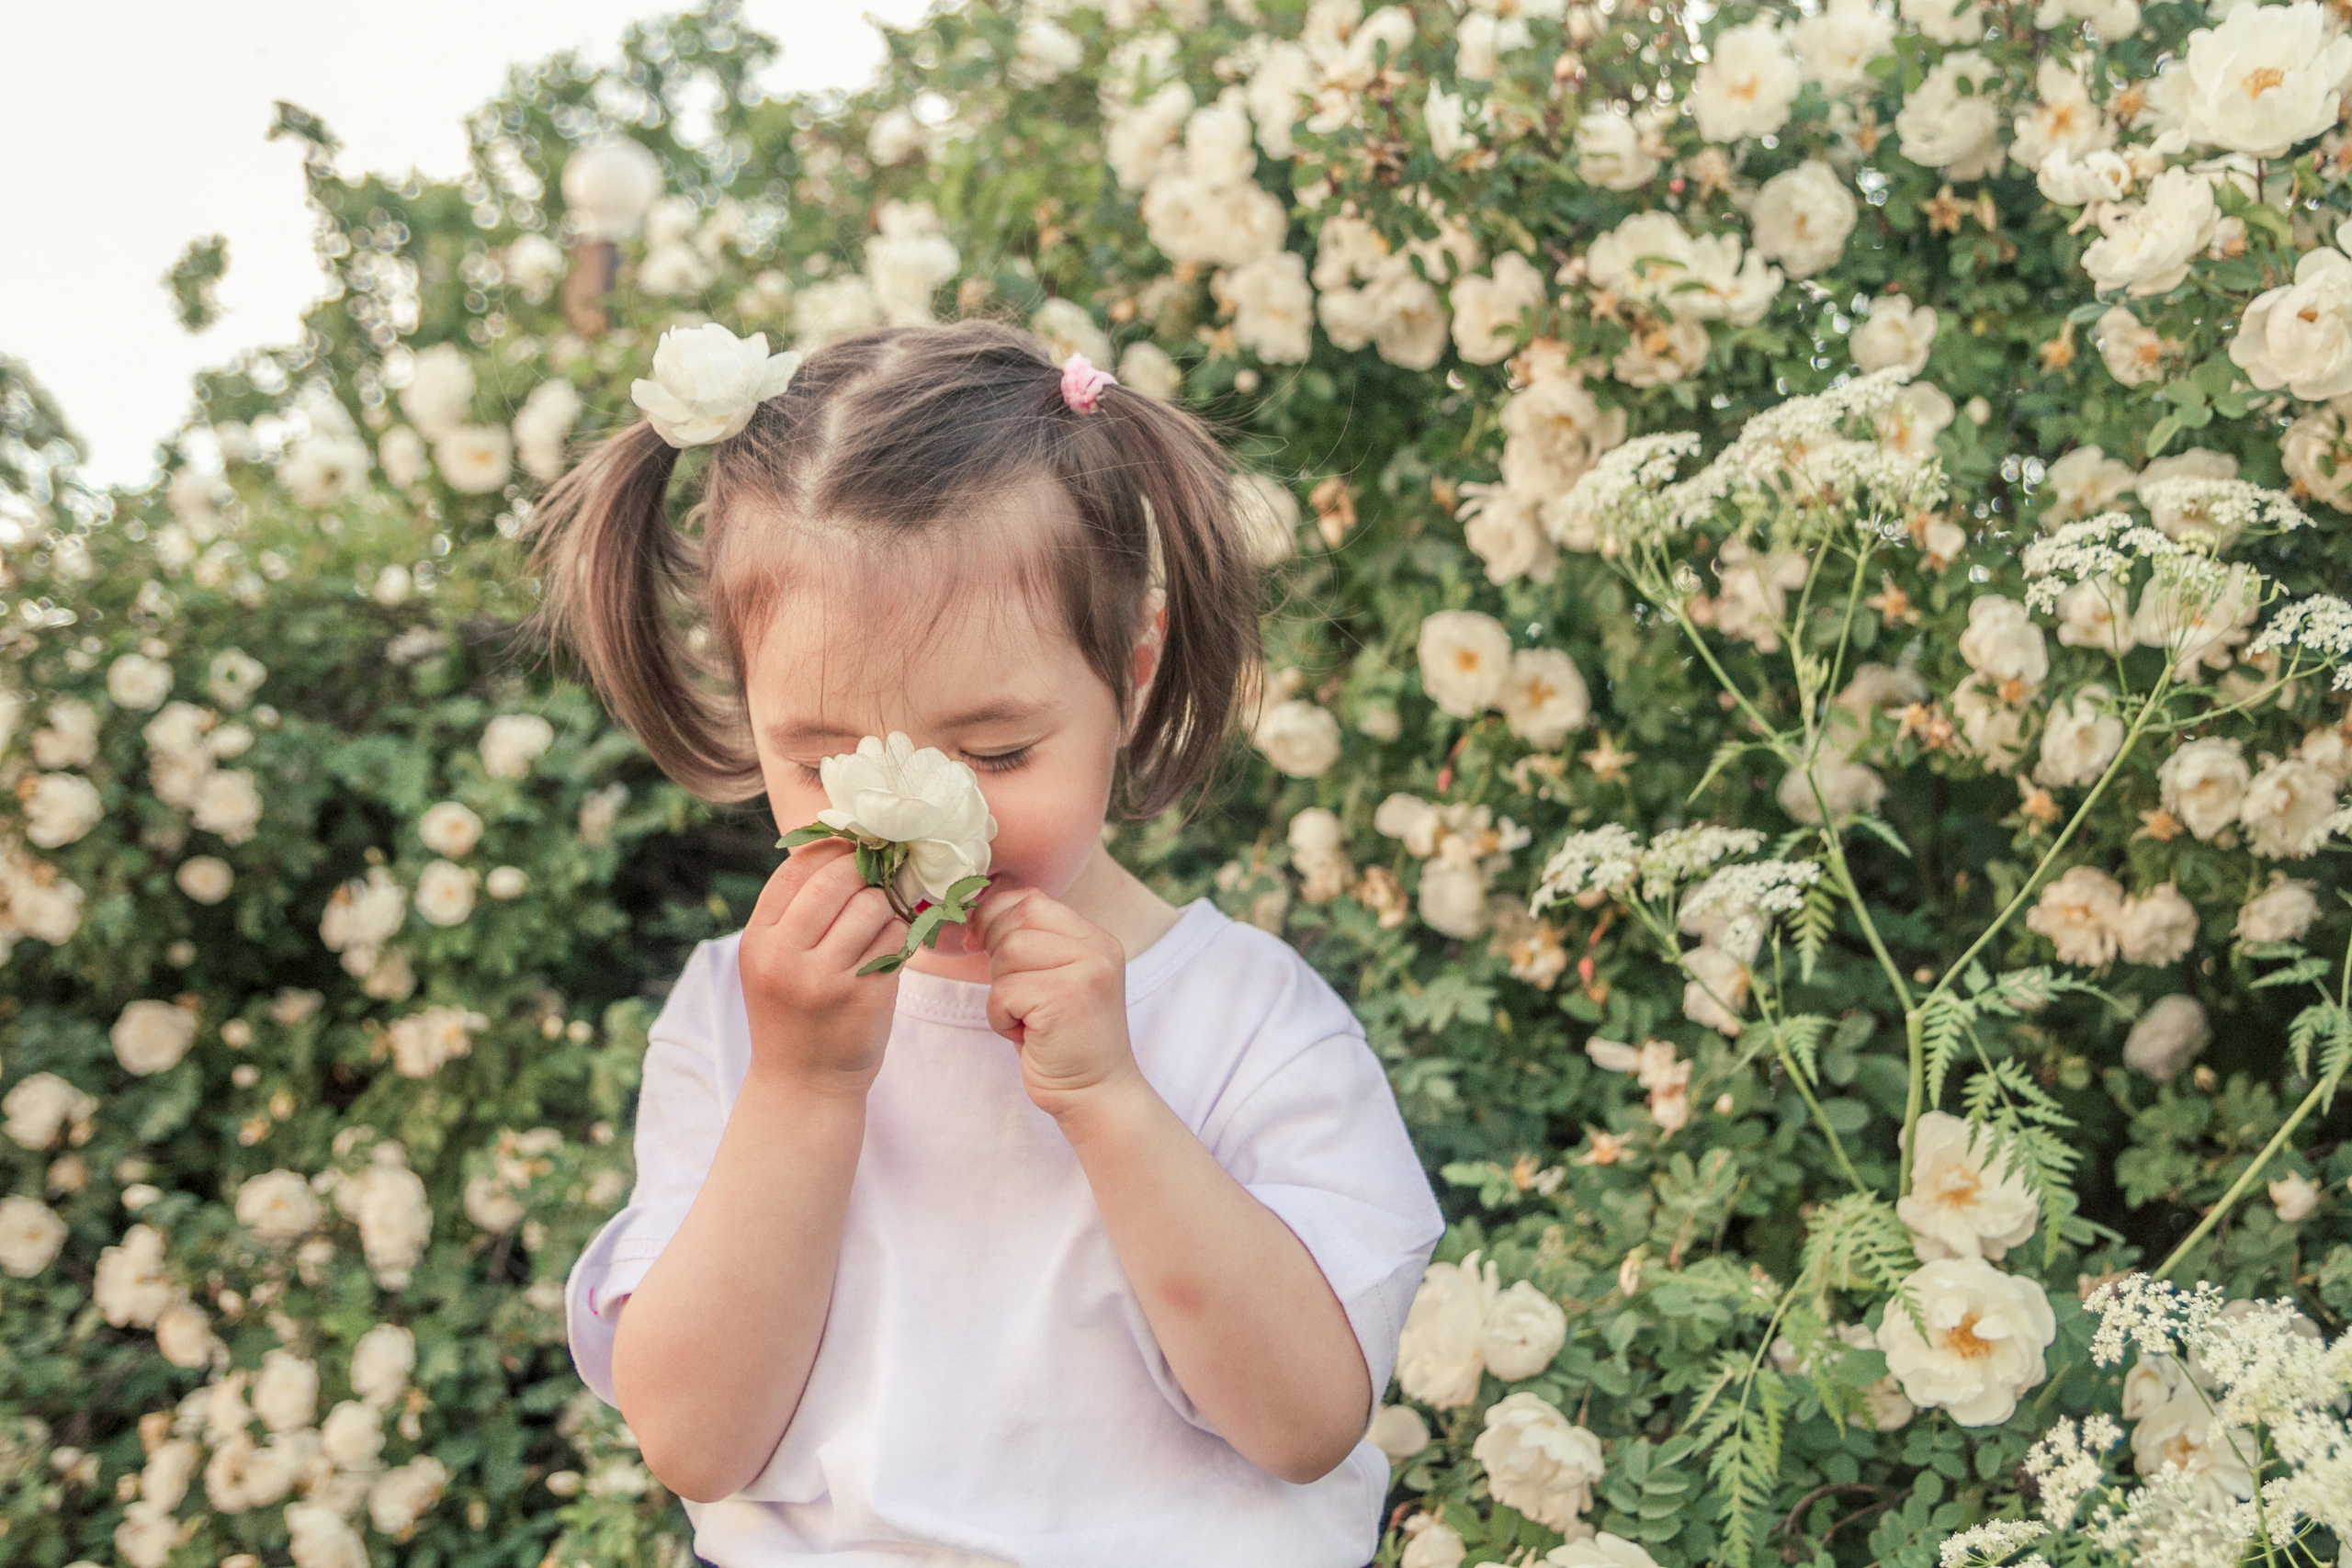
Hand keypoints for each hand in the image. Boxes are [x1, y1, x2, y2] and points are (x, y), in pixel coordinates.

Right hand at [738, 838, 908, 1099]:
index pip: (796, 868)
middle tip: (880, 874)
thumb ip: (795, 911)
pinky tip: (893, 946)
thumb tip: (842, 844)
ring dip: (887, 905)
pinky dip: (902, 934)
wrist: (802, 1083)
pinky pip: (897, 939)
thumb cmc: (794, 1011)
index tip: (854, 848)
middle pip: (836, 880)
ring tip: (883, 920)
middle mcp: (785, 957)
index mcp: (758, 939)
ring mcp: (825, 978)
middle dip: (865, 871)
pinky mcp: (864, 996)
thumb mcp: (773, 960)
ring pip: (873, 906)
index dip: (831, 849)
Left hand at [974, 887, 1141, 1121]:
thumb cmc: (1063, 1041)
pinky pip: (1004, 990)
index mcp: (1096, 939)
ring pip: (1008, 952)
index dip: (995, 917)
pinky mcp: (1067, 997)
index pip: (1032, 900)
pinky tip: (1023, 1035)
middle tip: (1011, 994)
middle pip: (1017, 918)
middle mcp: (1098, 947)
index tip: (979, 944)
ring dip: (1000, 990)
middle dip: (995, 952)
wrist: (1097, 1094)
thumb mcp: (1056, 981)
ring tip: (1022, 1018)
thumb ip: (1033, 945)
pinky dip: (1000, 1016)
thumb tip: (973, 914)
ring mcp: (1087, 970)